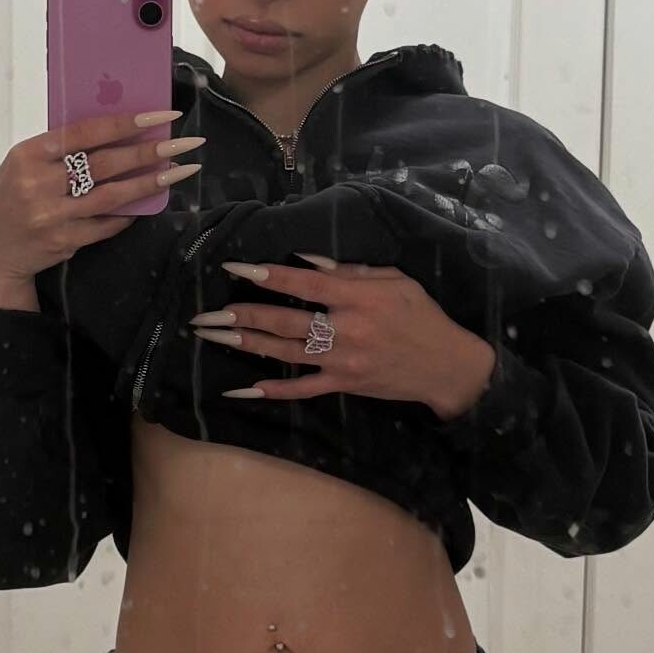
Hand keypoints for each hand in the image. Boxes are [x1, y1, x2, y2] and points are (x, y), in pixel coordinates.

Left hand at [191, 253, 496, 418]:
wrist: (447, 367)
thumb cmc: (422, 316)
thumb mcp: (394, 280)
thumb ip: (350, 272)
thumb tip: (306, 262)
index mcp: (359, 298)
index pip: (304, 284)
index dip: (269, 276)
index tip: (236, 267)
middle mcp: (347, 330)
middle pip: (285, 321)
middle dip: (242, 315)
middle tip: (206, 312)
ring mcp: (343, 362)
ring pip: (285, 353)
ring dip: (246, 343)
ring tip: (212, 335)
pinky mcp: (344, 385)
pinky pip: (301, 389)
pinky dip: (270, 390)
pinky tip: (241, 387)